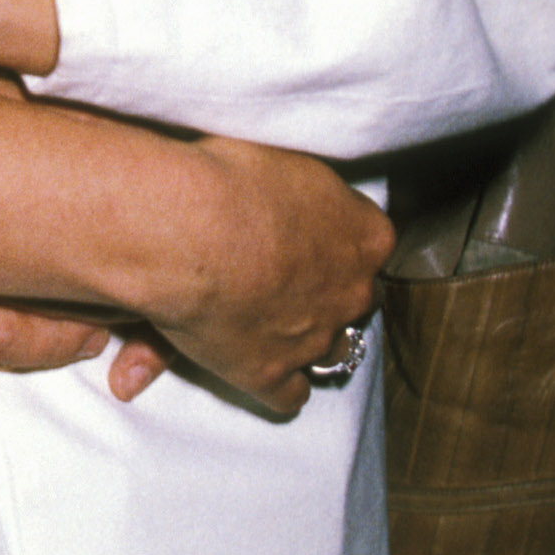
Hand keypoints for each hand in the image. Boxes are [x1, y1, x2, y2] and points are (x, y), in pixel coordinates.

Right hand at [140, 134, 392, 416]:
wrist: (185, 228)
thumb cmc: (228, 177)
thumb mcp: (279, 159)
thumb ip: (300, 190)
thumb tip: (293, 196)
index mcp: (365, 235)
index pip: (369, 242)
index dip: (335, 238)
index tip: (304, 230)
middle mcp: (351, 291)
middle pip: (356, 297)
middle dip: (328, 289)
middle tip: (281, 271)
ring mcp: (314, 338)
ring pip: (333, 349)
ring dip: (310, 337)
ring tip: (268, 317)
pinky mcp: (270, 373)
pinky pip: (290, 395)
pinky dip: (278, 383)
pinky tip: (256, 364)